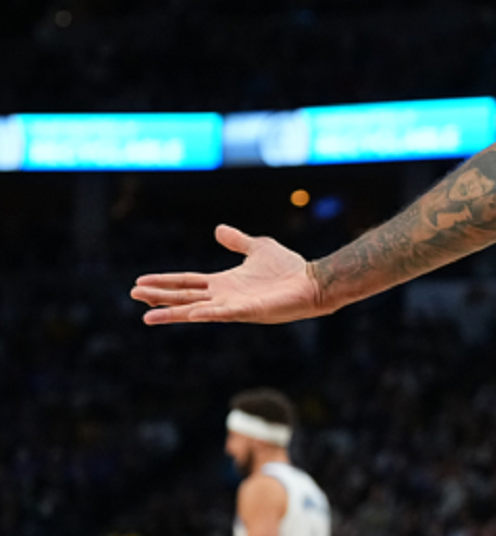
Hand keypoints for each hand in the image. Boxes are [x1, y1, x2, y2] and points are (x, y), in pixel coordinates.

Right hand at [130, 224, 325, 324]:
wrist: (312, 283)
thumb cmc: (289, 269)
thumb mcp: (258, 247)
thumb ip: (238, 241)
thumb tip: (218, 229)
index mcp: (223, 283)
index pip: (187, 282)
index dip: (164, 282)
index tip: (140, 282)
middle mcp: (223, 296)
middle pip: (184, 296)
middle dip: (159, 296)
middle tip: (133, 294)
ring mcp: (234, 306)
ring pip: (195, 310)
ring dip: (172, 312)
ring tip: (147, 316)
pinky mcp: (248, 312)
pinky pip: (223, 314)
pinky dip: (207, 314)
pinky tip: (192, 314)